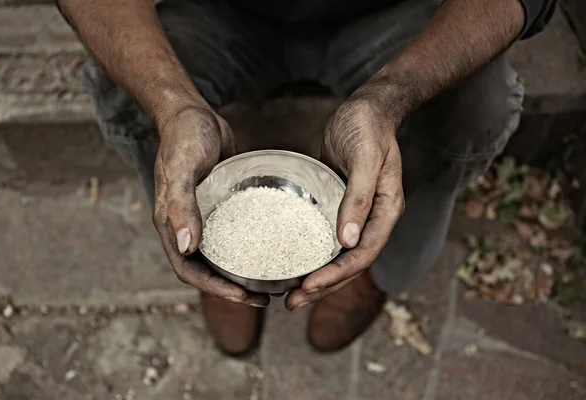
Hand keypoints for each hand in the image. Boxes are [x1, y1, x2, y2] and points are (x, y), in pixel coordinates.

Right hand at [153, 105, 268, 306]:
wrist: (192, 113)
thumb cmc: (183, 137)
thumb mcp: (182, 169)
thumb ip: (181, 207)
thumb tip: (186, 248)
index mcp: (171, 224)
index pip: (188, 270)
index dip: (214, 288)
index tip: (243, 295)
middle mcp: (187, 226)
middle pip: (207, 270)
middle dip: (232, 288)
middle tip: (265, 296)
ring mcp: (203, 217)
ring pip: (221, 255)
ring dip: (242, 272)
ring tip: (271, 280)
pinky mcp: (219, 206)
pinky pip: (233, 233)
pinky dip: (249, 246)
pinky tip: (272, 247)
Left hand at [285, 93, 404, 309]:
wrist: (366, 109)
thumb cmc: (368, 128)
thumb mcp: (365, 158)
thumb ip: (359, 199)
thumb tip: (348, 241)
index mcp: (386, 211)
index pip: (363, 254)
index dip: (336, 275)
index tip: (309, 286)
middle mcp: (373, 219)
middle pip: (350, 263)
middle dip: (323, 286)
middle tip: (293, 302)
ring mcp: (357, 214)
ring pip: (338, 256)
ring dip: (317, 277)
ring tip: (290, 295)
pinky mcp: (339, 206)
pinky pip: (327, 237)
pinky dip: (312, 253)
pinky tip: (293, 261)